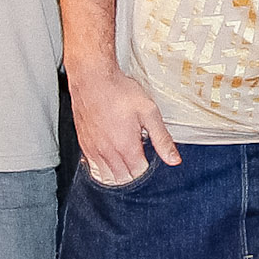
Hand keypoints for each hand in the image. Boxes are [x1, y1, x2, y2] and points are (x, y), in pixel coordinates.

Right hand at [68, 59, 180, 185]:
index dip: (148, 168)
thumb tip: (174, 160)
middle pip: (123, 178)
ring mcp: (93, 149)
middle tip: (140, 157)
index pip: (139, 173)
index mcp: (125, 147)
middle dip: (134, 173)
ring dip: (118, 173)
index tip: (151, 157)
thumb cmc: (119, 92)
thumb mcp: (149, 112)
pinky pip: (93, 166)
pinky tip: (110, 156)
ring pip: (106, 176)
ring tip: (126, 160)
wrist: (92, 79)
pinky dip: (103, 167)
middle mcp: (107, 152)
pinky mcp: (84, 144)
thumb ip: (161, 139)